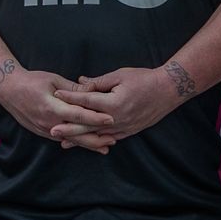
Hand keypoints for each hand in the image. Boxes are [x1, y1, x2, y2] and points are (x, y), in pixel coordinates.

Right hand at [0, 67, 113, 140]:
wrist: (8, 90)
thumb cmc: (32, 81)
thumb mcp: (54, 80)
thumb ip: (74, 89)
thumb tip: (93, 91)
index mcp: (52, 107)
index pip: (78, 115)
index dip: (95, 118)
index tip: (111, 119)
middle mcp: (49, 122)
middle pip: (76, 134)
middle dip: (95, 139)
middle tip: (114, 140)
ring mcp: (45, 129)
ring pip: (70, 140)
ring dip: (88, 144)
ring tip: (105, 146)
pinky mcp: (43, 132)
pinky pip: (62, 139)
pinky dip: (76, 142)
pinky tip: (88, 144)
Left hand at [50, 65, 185, 142]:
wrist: (169, 90)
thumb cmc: (145, 79)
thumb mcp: (120, 75)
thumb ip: (99, 82)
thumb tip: (80, 83)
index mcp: (113, 103)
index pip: (86, 101)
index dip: (70, 97)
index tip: (55, 95)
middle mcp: (117, 118)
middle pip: (88, 125)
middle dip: (69, 128)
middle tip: (52, 130)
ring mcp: (124, 127)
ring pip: (97, 135)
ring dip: (80, 138)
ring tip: (64, 142)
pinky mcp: (130, 130)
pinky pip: (110, 138)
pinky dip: (97, 140)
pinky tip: (87, 143)